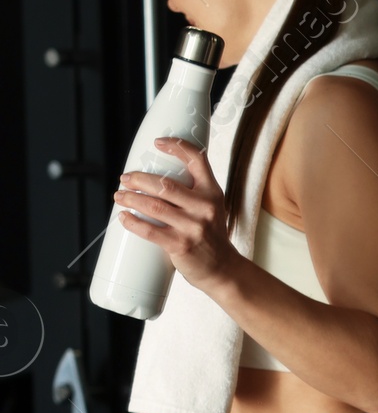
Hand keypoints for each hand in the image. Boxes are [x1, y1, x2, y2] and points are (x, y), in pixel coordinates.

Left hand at [113, 139, 236, 290]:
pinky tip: (123, 217)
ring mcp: (193, 227)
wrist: (222, 269)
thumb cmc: (211, 236)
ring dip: (131, 198)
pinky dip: (132, 222)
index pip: (197, 160)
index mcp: (212, 193)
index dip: (176, 147)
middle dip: (139, 179)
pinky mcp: (181, 245)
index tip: (158, 143)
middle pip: (165, 184)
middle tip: (125, 179)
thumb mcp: (211, 207)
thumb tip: (156, 177)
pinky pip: (149, 231)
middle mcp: (205, 207)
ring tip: (119, 196)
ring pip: (154, 206)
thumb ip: (192, 192)